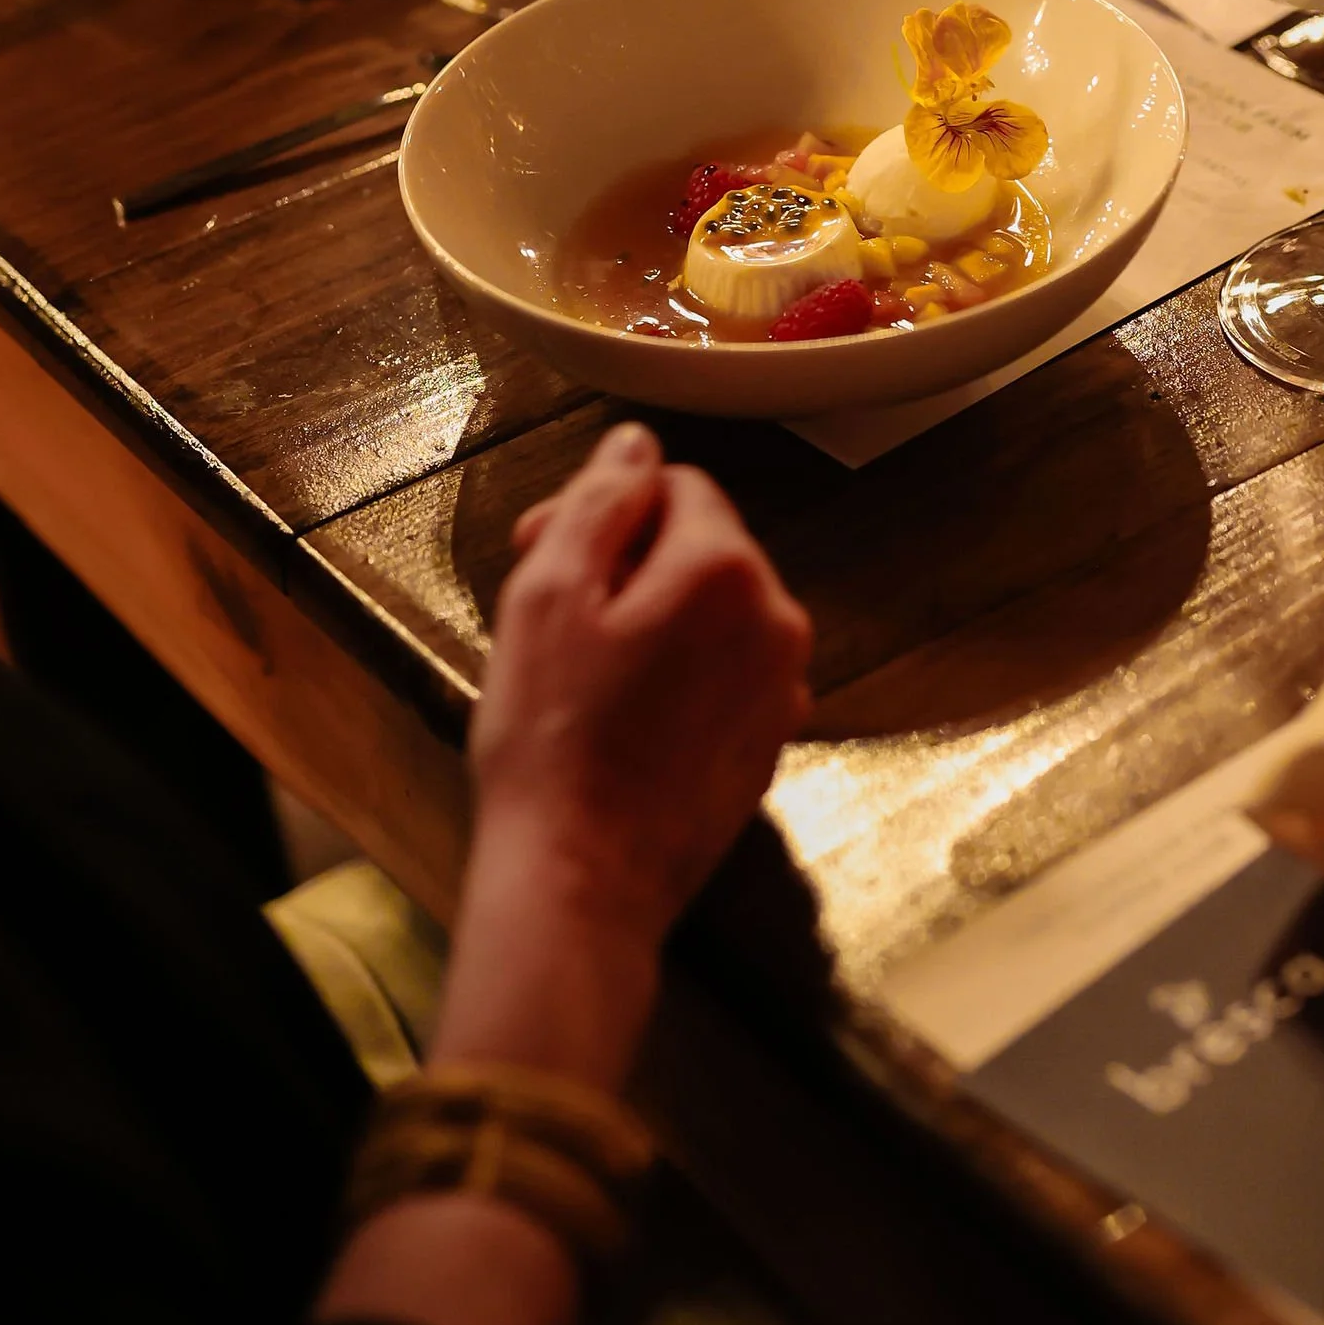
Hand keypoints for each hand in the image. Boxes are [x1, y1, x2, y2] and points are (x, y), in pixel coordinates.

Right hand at [470, 423, 811, 950]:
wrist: (583, 880)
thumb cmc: (552, 741)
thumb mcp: (547, 596)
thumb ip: (600, 502)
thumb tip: (636, 444)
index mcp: (725, 570)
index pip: (674, 485)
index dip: (602, 509)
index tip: (540, 551)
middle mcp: (777, 618)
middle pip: (699, 545)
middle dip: (627, 560)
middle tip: (546, 610)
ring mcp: (783, 686)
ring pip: (712, 609)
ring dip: (652, 616)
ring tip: (580, 669)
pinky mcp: (771, 740)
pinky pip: (726, 670)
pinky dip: (679, 672)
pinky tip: (620, 714)